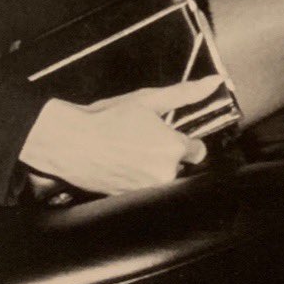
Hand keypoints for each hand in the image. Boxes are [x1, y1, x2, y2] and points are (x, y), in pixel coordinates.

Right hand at [18, 78, 219, 195]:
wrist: (71, 142)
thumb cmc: (106, 119)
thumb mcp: (146, 99)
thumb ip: (184, 93)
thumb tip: (213, 83)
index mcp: (173, 148)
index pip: (197, 149)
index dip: (181, 139)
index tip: (163, 132)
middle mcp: (167, 173)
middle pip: (178, 163)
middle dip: (164, 151)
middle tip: (139, 136)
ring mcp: (151, 190)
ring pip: (161, 174)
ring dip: (150, 163)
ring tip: (126, 148)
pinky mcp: (135, 199)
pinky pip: (146, 187)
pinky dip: (136, 175)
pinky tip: (120, 161)